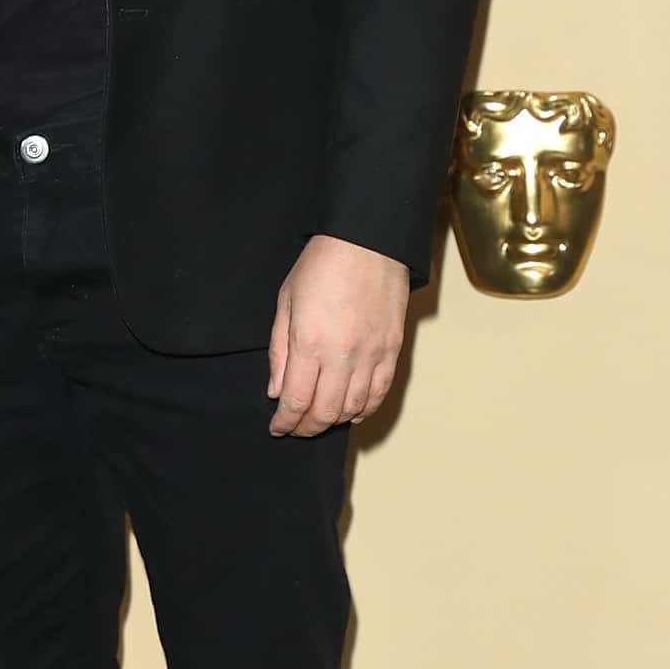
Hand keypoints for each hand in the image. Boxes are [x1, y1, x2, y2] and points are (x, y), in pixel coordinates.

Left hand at [267, 234, 407, 435]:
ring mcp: (372, 355)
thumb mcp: (286, 302)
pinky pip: (380, 393)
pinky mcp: (393, 350)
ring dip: (333, 420)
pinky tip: (351, 411)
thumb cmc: (322, 264)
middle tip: (295, 428)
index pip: (296, 401)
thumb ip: (279, 351)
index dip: (285, 422)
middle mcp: (343, 355)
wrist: (368, 241)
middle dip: (306, 428)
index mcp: (310, 343)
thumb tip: (276, 391)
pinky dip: (364, 409)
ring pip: (354, 408)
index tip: (277, 427)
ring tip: (320, 417)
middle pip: (325, 412)